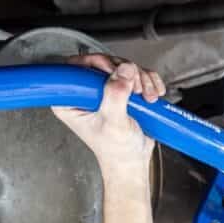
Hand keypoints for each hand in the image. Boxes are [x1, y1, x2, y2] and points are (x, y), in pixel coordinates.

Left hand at [52, 54, 166, 222]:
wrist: (132, 160)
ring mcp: (105, 90)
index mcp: (70, 101)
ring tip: (146, 97)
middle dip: (125, 72)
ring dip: (141, 77)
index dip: (96, 64)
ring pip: (123, 65)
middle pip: (103, 62)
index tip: (113, 73)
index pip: (75, 67)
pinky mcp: (122, 89)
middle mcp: (85, 93)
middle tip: (135, 89)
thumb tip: (123, 72)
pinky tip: (153, 94)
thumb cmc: (116, 151)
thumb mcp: (113, 123)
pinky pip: (137, 72)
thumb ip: (115, 96)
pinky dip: (149, 80)